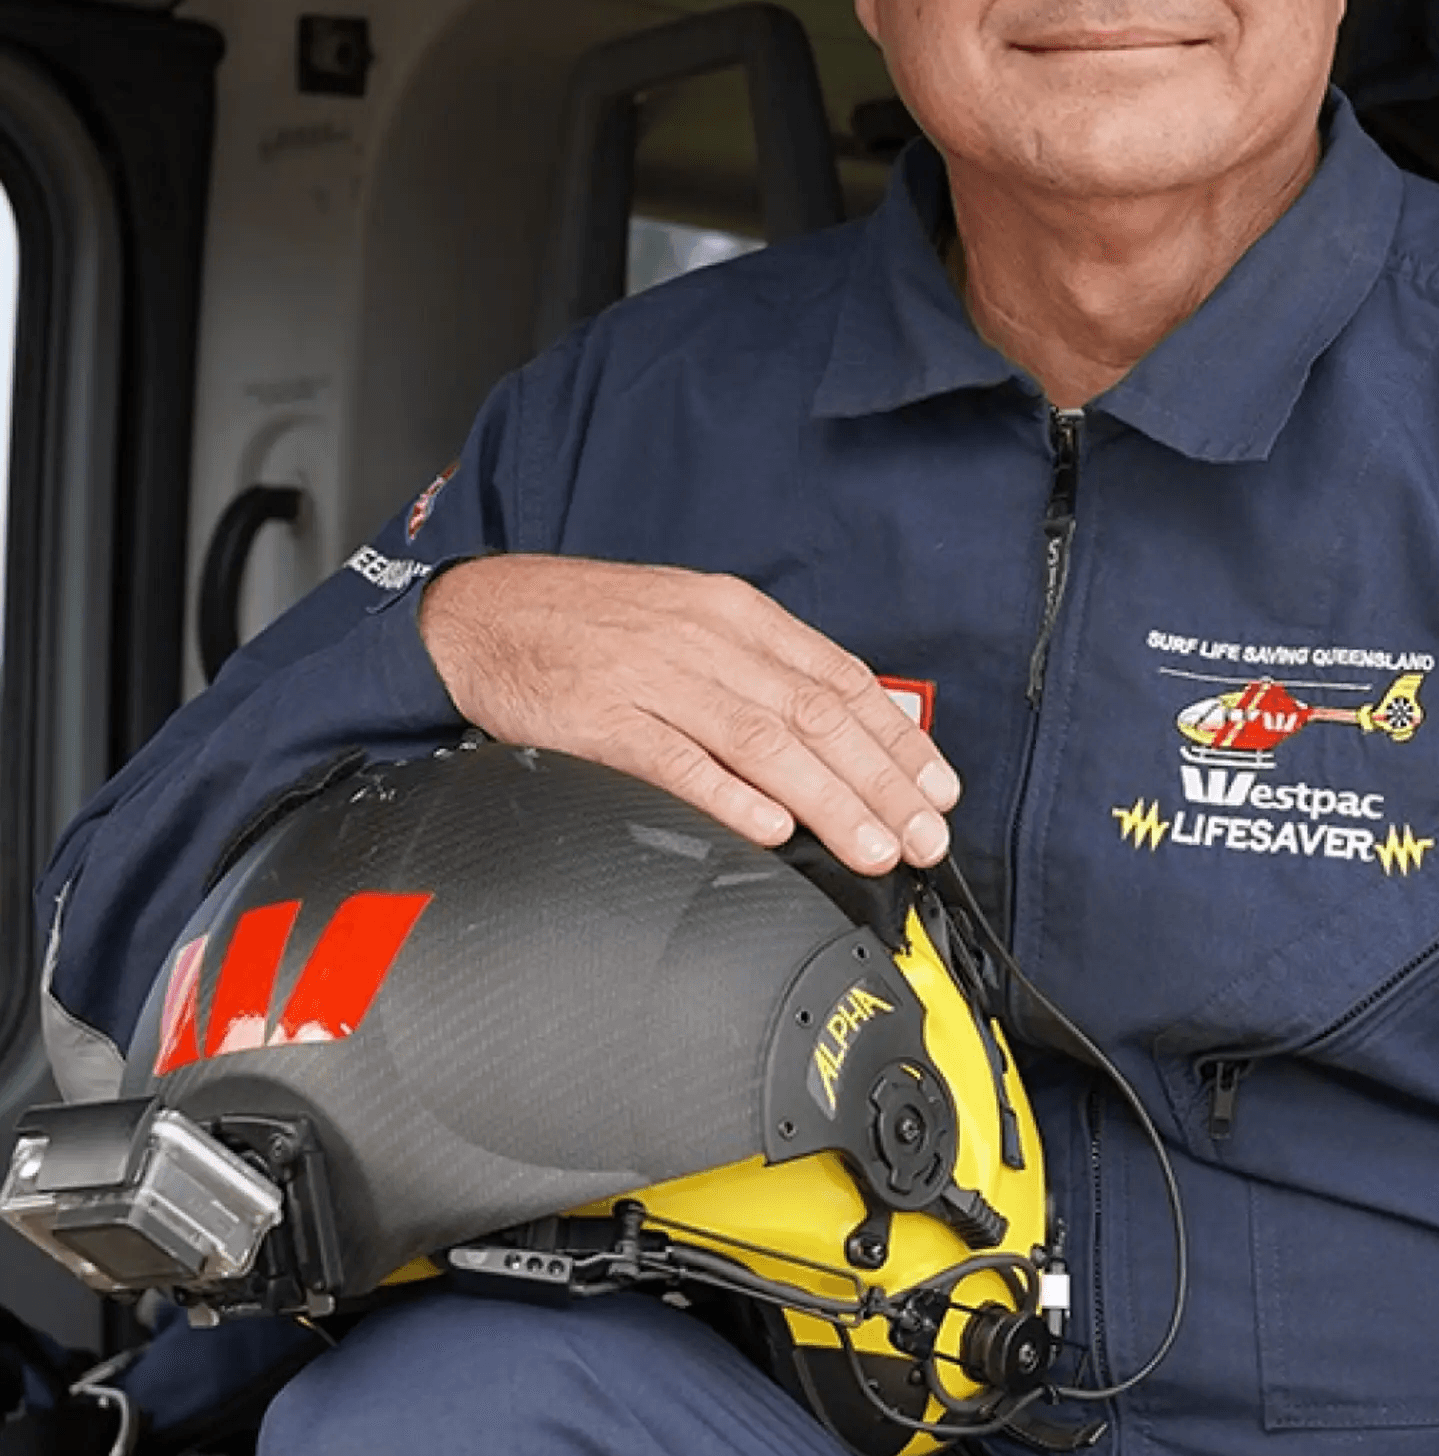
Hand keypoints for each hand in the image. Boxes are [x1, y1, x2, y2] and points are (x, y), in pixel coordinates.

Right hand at [418, 556, 958, 873]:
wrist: (484, 610)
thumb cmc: (591, 623)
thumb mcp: (688, 620)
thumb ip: (757, 670)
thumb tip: (832, 732)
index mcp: (735, 615)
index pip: (841, 678)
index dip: (898, 739)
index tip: (938, 788)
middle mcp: (706, 640)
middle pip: (816, 714)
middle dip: (883, 782)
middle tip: (925, 835)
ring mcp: (655, 678)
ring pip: (763, 741)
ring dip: (828, 800)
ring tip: (873, 845)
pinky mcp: (601, 718)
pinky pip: (676, 761)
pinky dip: (729, 795)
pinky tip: (770, 826)